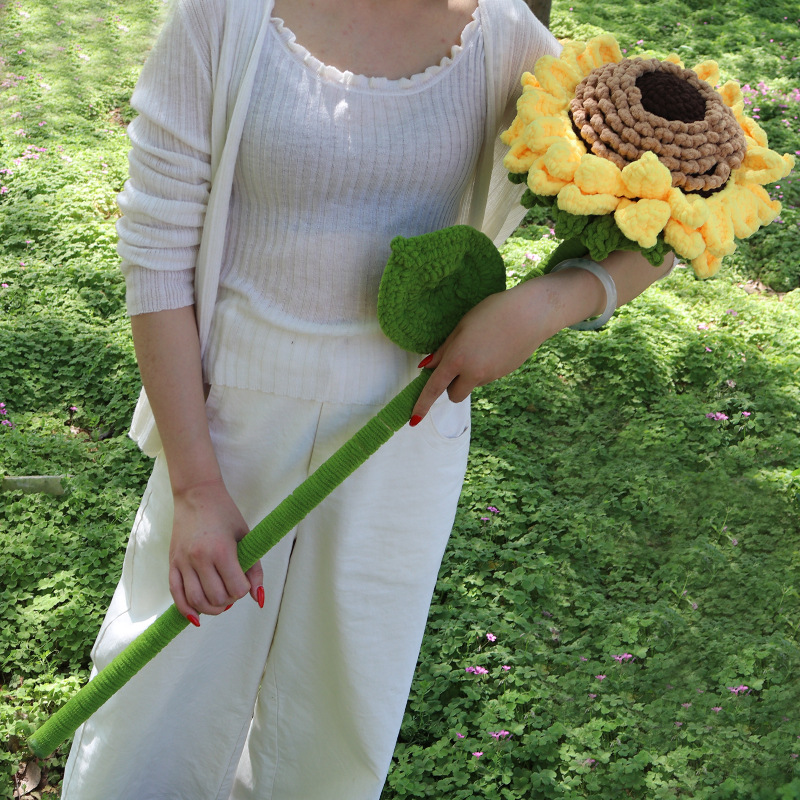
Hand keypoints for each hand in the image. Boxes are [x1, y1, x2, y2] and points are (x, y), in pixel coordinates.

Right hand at [168, 478, 263, 621]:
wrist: (197, 495)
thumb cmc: (226, 514)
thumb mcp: (246, 537)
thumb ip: (254, 569)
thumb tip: (258, 598)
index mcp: (221, 550)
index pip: (236, 588)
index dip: (244, 590)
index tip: (244, 581)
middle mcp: (200, 558)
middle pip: (217, 598)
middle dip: (229, 600)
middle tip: (232, 589)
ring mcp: (183, 562)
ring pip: (196, 601)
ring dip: (211, 608)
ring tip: (219, 602)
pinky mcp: (172, 563)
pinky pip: (176, 595)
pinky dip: (186, 609)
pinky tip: (197, 616)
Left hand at [410, 278, 564, 422]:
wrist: (531, 313)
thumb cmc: (493, 312)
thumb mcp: (462, 326)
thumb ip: (443, 349)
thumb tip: (427, 367)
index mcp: (457, 358)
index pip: (434, 388)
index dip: (422, 405)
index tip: (413, 420)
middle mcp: (473, 372)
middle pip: (454, 395)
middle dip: (451, 386)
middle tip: (456, 363)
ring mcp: (490, 376)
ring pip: (471, 385)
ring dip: (469, 375)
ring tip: (481, 346)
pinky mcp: (504, 374)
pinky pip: (486, 377)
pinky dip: (484, 369)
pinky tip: (494, 347)